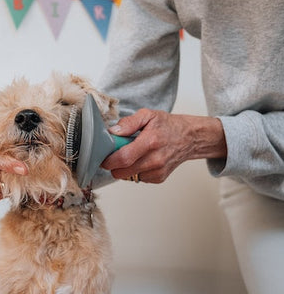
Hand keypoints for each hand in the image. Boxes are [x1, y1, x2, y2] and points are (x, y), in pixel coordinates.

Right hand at [0, 97, 27, 204]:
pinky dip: (8, 187)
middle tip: (29, 166)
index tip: (25, 168)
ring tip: (18, 171)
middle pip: (1, 174)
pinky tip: (8, 179)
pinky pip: (1, 194)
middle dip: (16, 172)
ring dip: (13, 180)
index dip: (9, 164)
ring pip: (3, 186)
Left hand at [101, 109, 226, 182]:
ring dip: (123, 168)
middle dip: (113, 165)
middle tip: (116, 154)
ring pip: (127, 177)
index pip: (122, 159)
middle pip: (121, 172)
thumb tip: (113, 132)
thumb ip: (128, 122)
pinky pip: (137, 179)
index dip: (108, 160)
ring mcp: (158, 171)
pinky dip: (134, 171)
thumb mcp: (148, 115)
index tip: (103, 156)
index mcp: (150, 142)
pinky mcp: (159, 178)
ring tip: (131, 155)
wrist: (190, 138)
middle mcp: (155, 160)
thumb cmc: (167, 126)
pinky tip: (141, 160)